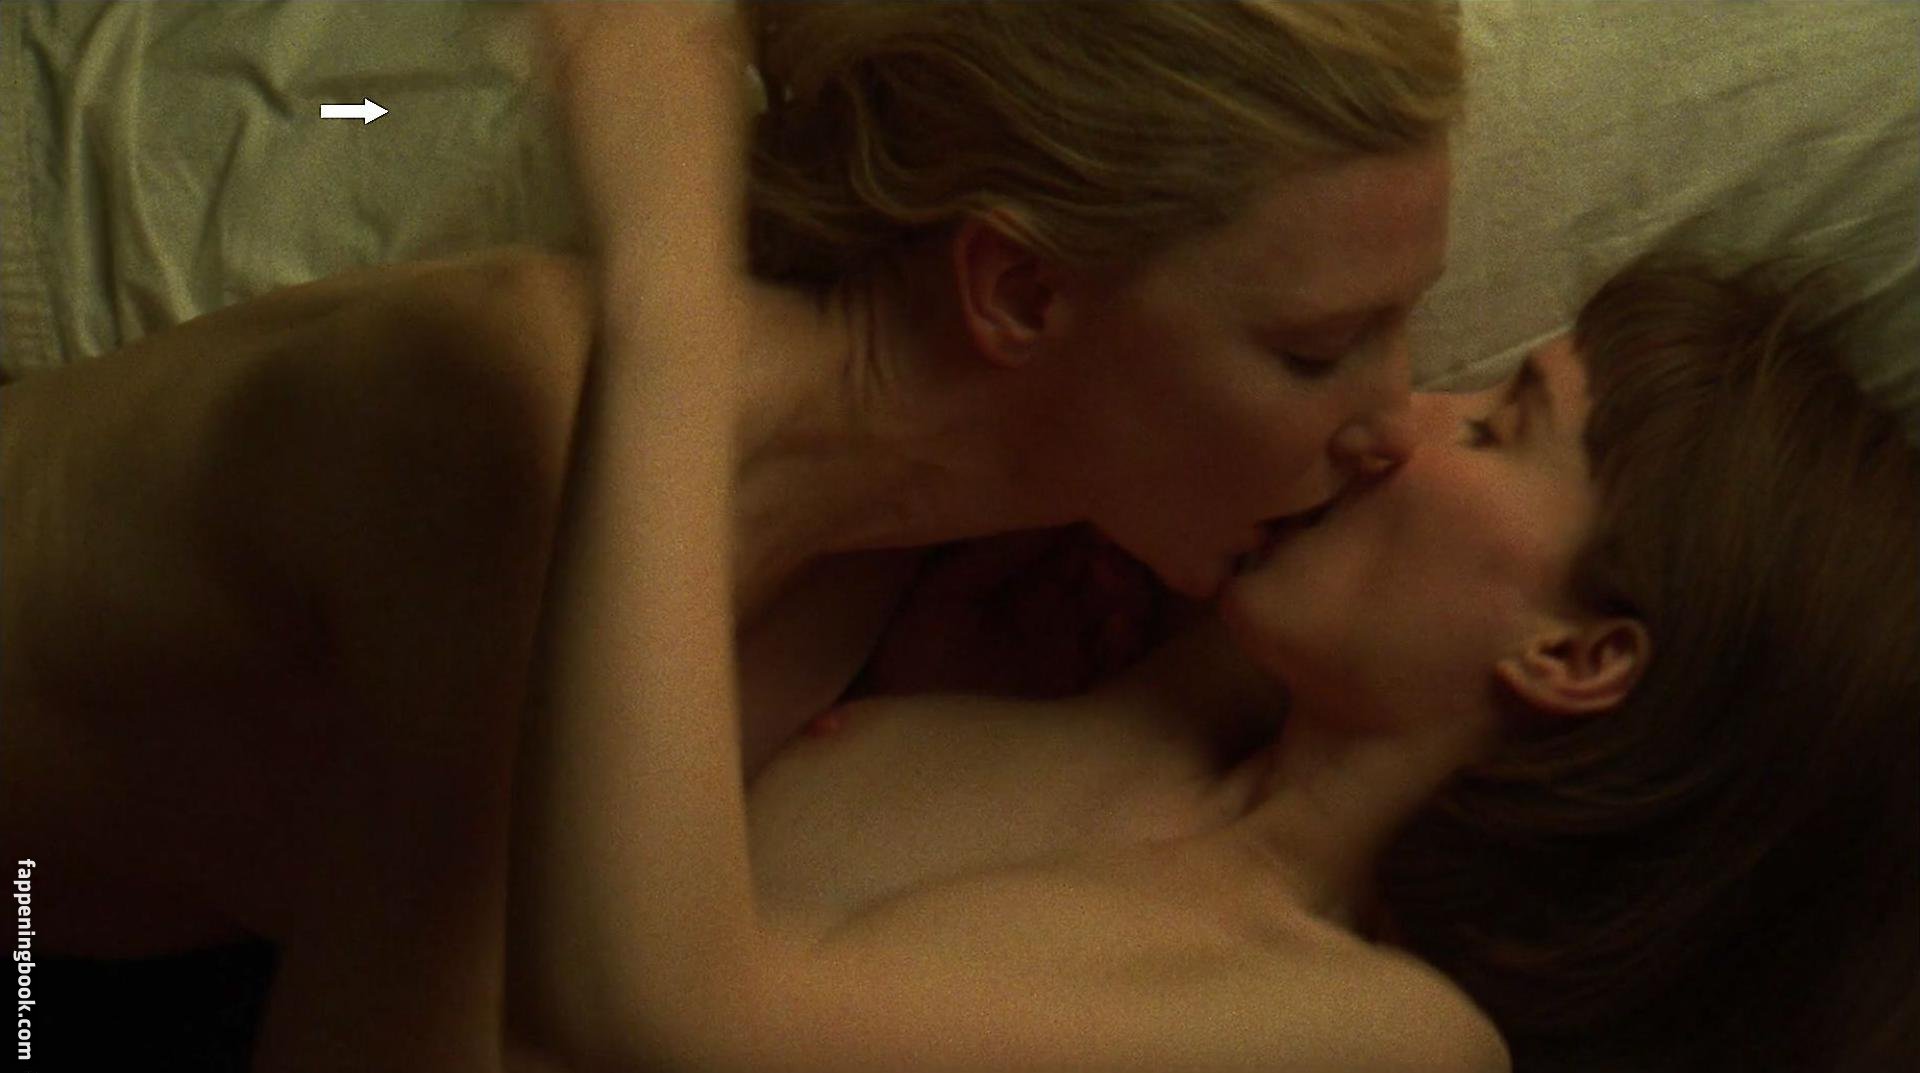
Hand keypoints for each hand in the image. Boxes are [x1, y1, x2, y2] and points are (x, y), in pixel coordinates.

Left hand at [851, 525, 1178, 699]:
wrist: (902, 739)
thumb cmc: (911, 660)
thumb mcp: (944, 592)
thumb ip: (995, 552)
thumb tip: (1053, 508)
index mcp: (1022, 582)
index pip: (1074, 541)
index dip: (1091, 524)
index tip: (1095, 514)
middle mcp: (1053, 614)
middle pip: (1110, 572)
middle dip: (1118, 556)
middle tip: (1105, 554)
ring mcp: (1070, 654)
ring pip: (1124, 613)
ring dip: (1129, 594)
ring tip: (1109, 581)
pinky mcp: (1081, 696)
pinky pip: (1120, 665)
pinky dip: (1128, 642)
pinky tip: (1119, 624)